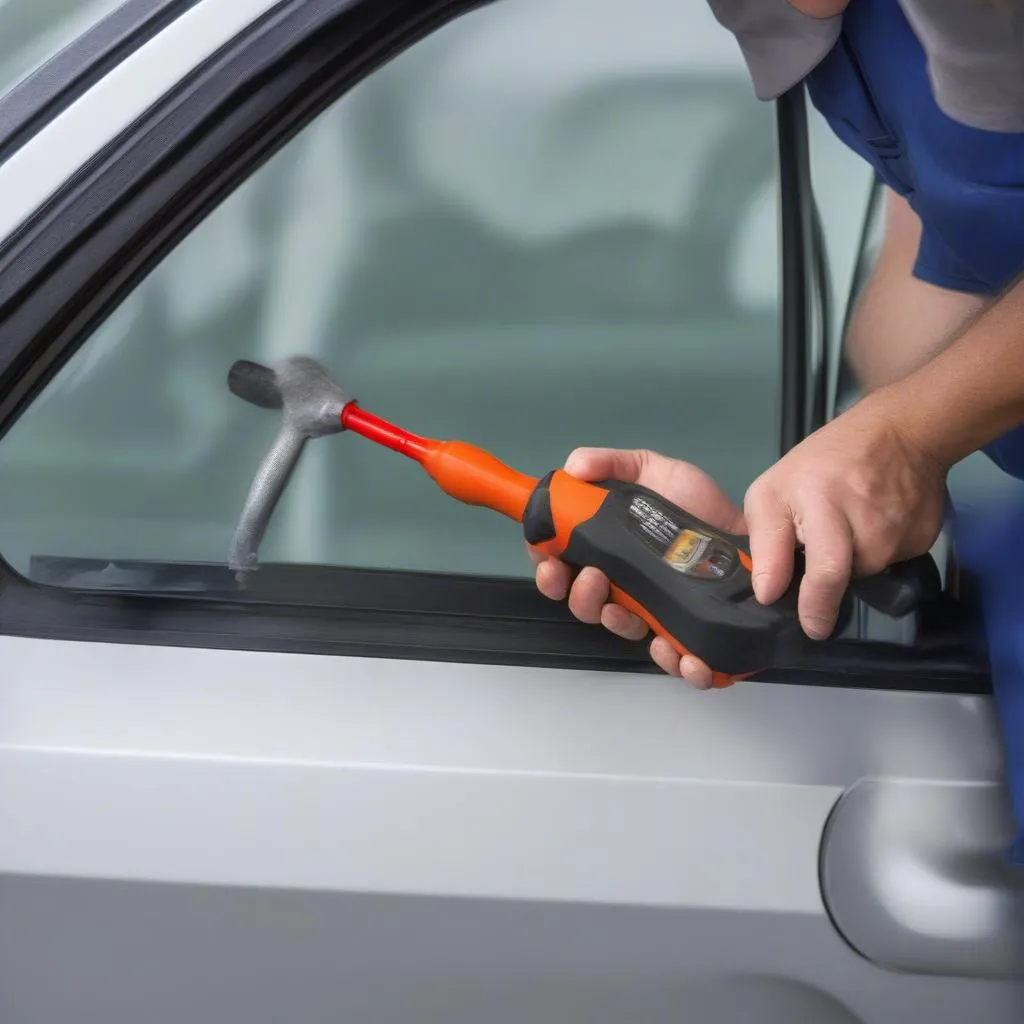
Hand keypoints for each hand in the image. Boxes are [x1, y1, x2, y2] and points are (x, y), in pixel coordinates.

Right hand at [528, 447, 745, 688]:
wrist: (754, 530)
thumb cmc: (699, 504)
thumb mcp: (652, 470)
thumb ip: (611, 464)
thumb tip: (573, 466)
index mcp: (606, 548)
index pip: (560, 564)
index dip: (546, 568)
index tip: (550, 564)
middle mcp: (622, 583)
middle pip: (582, 603)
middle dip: (577, 596)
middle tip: (592, 579)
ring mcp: (652, 610)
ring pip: (619, 629)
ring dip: (612, 623)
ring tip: (623, 608)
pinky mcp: (685, 631)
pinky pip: (672, 658)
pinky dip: (672, 662)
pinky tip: (677, 651)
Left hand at [743, 391, 948, 639]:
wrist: (900, 433)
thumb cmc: (821, 464)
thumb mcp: (773, 490)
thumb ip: (765, 541)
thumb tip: (767, 592)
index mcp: (821, 502)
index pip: (824, 570)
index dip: (815, 605)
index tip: (810, 626)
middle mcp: (866, 520)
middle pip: (846, 577)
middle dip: (827, 594)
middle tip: (816, 600)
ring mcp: (900, 531)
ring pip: (868, 573)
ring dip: (850, 565)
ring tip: (843, 532)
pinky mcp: (924, 538)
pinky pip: (893, 563)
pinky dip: (877, 555)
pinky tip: (872, 526)